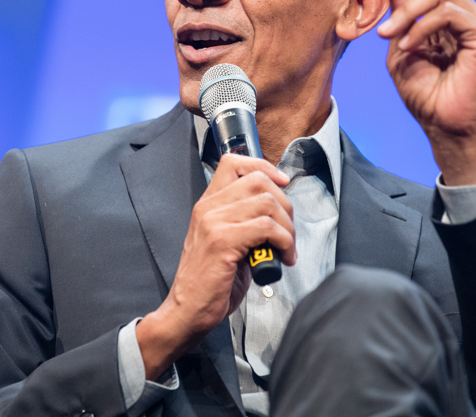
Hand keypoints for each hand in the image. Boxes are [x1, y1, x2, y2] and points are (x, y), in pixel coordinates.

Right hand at [136, 153, 294, 379]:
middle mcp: (208, 208)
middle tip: (288, 233)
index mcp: (208, 205)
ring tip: (288, 249)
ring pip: (267, 202)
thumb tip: (279, 213)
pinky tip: (284, 257)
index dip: (264, 168)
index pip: (234, 163)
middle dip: (285, 205)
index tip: (282, 185)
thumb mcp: (227, 243)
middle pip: (258, 180)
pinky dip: (285, 241)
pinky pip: (266, 227)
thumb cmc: (210, 283)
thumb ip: (246, 222)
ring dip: (288, 227)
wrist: (187, 312)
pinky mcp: (222, 242)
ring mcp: (213, 223)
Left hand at [373, 0, 475, 185]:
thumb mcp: (397, 46)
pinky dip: (421, 27)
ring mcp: (475, 20)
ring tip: (387, 36)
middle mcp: (461, 7)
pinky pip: (449, 14)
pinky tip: (409, 46)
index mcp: (439, 8)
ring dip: (405, 11)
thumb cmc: (422, 90)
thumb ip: (395, 15)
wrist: (442, 125)